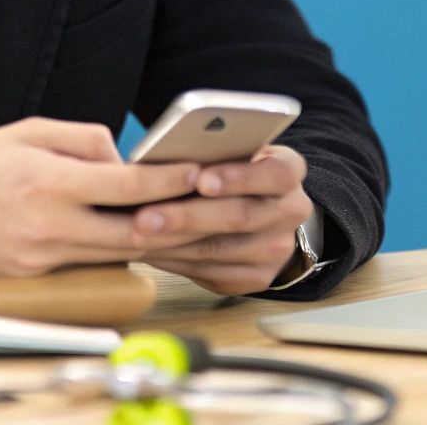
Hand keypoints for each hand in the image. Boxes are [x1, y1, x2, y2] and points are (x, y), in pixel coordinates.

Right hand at [0, 117, 199, 278]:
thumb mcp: (28, 129)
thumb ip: (84, 140)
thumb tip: (126, 160)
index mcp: (48, 182)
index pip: (128, 188)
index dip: (171, 183)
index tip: (199, 173)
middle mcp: (47, 227)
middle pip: (133, 231)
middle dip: (177, 220)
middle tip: (211, 205)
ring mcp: (40, 260)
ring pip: (116, 254)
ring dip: (151, 239)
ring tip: (185, 220)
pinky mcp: (33, 279)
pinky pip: (87, 264)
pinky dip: (113, 250)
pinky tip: (135, 235)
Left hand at [133, 145, 312, 295]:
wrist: (263, 211)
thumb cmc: (233, 170)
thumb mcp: (233, 150)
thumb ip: (210, 148)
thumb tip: (162, 155)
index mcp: (288, 170)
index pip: (276, 173)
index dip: (238, 177)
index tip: (201, 179)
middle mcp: (291, 211)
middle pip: (241, 216)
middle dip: (189, 216)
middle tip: (145, 217)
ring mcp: (277, 249)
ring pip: (221, 250)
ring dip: (174, 244)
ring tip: (135, 235)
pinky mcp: (257, 278)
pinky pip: (212, 273)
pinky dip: (176, 262)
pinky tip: (149, 251)